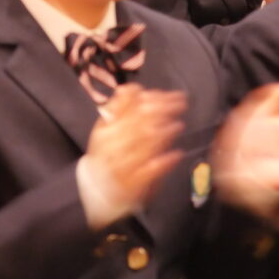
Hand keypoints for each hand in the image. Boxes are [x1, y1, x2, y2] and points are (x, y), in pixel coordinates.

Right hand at [85, 84, 186, 210]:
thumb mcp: (105, 129)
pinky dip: (166, 161)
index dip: (150, 97)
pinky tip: (177, 154)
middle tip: (181, 102)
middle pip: (141, 120)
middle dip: (164, 108)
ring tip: (179, 125)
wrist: (96, 190)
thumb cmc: (106, 155)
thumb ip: (119, 108)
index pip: (128, 105)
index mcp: (106, 129)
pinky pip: (151, 170)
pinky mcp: (134, 184)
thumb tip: (137, 88)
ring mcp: (123, 164)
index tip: (166, 94)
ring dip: (166, 132)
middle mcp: (112, 144)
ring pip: (146, 143)